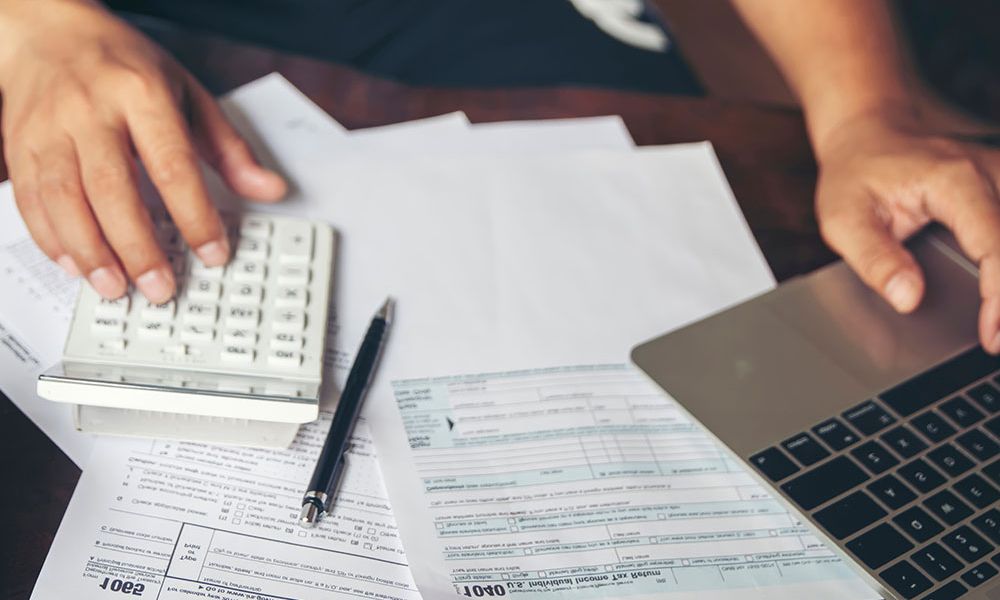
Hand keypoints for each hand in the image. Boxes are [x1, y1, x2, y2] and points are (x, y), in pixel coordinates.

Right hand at [0, 0, 285, 302]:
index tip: (214, 253)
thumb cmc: (125, 67)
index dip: (194, 214)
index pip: (172, 164)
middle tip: (161, 288)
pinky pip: (29, 200)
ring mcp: (48, 128)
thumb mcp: (188, 94)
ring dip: (90, 252)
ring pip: (63, 199)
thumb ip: (228, 148)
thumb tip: (268, 189)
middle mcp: (90, 110)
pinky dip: (52, 239)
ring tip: (117, 288)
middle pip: (112, 188)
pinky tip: (76, 266)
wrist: (49, 32)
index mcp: (141, 94)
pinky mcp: (18, 146)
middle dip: (137, 246)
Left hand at [814, 109, 999, 351]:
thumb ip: (874, 259)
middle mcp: (991, 173)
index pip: (995, 245)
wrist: (868, 135)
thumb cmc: (854, 174)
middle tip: (998, 343)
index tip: (992, 336)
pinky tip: (997, 294)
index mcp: (954, 180)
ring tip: (998, 325)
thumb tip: (908, 298)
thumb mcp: (843, 218)